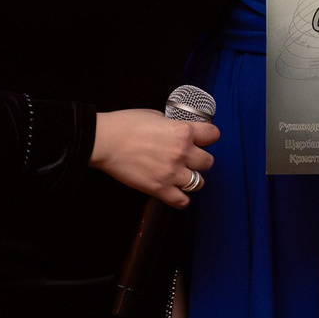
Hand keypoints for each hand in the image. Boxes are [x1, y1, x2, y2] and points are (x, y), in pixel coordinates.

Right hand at [90, 109, 219, 208]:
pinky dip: (181, 198)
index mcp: (182, 131)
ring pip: (198, 183)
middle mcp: (182, 153)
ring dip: (191, 179)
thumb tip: (177, 130)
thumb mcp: (155, 115)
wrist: (105, 141)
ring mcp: (172, 173)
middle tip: (189, 159)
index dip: (208, 136)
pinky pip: (182, 201)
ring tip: (181, 176)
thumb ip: (172, 125)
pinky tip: (175, 192)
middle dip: (200, 160)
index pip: (213, 135)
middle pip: (208, 162)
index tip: (203, 139)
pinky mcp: (159, 189)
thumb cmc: (125, 124)